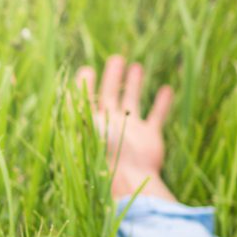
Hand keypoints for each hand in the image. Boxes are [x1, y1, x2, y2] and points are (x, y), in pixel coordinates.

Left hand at [76, 55, 175, 200]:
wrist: (128, 177)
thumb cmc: (102, 152)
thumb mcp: (85, 125)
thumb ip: (79, 106)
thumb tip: (69, 86)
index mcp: (89, 122)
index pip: (84, 99)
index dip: (84, 84)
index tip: (86, 69)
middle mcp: (109, 124)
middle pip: (109, 95)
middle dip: (111, 77)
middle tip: (115, 58)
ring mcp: (130, 130)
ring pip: (132, 101)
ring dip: (134, 84)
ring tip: (136, 65)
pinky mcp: (149, 137)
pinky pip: (156, 116)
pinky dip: (162, 103)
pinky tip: (166, 89)